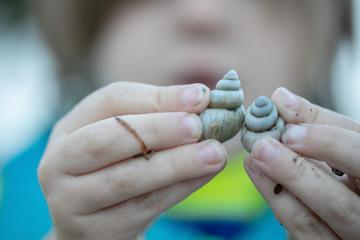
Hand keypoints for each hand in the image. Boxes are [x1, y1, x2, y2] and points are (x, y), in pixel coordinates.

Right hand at [38, 82, 227, 239]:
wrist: (92, 221)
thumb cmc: (112, 169)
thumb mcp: (123, 140)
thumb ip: (155, 118)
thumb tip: (200, 100)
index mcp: (69, 129)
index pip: (110, 101)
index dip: (156, 97)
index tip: (199, 96)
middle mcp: (60, 163)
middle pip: (108, 139)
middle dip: (158, 129)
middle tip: (198, 125)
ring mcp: (72, 201)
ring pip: (126, 179)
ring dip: (176, 164)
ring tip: (215, 153)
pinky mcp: (95, 230)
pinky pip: (144, 207)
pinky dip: (179, 188)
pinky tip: (206, 174)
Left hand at [244, 87, 359, 239]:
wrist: (344, 212)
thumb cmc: (345, 168)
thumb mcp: (341, 145)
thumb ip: (317, 123)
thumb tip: (281, 97)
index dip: (327, 141)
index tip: (288, 124)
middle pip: (340, 201)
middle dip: (298, 170)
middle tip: (264, 145)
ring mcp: (348, 236)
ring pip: (316, 219)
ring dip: (280, 182)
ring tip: (255, 153)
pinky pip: (301, 230)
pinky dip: (275, 198)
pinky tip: (256, 171)